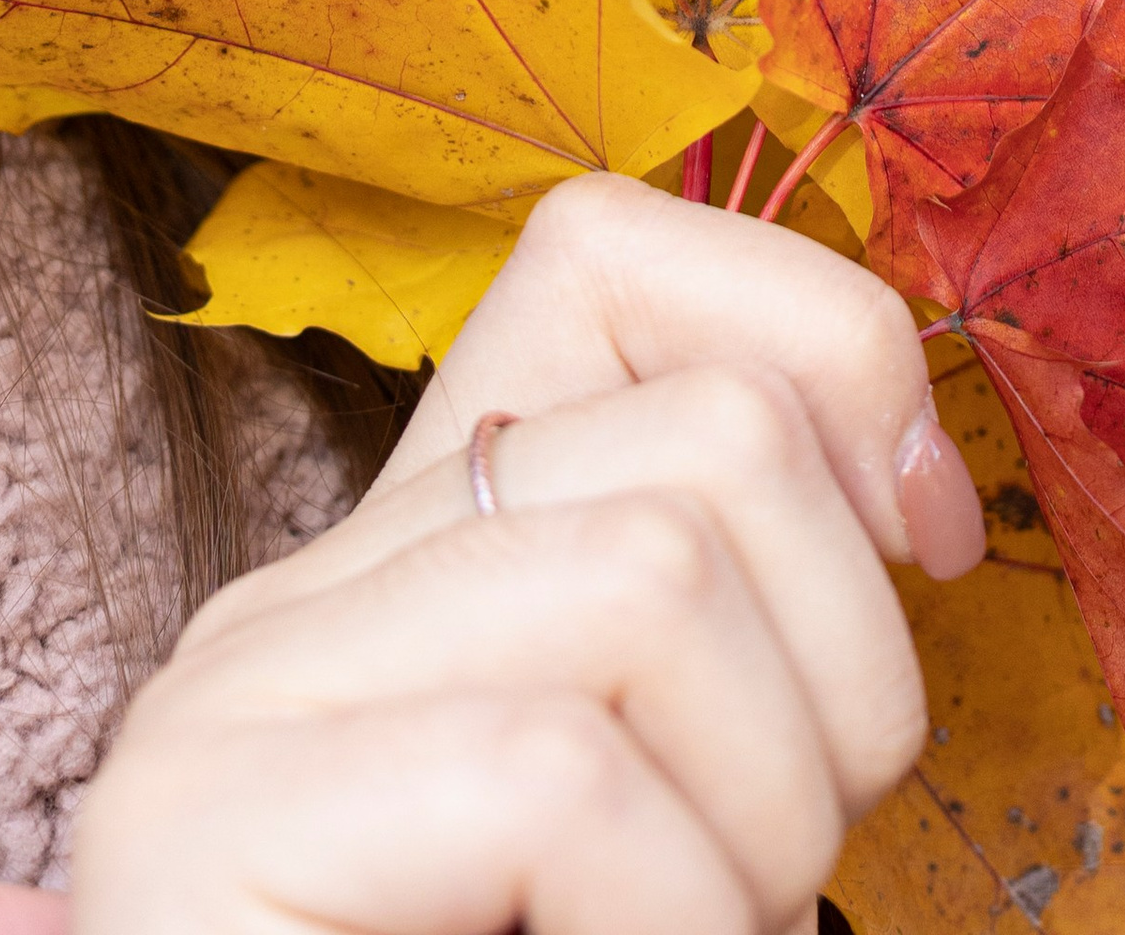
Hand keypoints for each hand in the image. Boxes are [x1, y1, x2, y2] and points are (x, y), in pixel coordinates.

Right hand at [68, 171, 981, 934]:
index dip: (818, 346)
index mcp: (423, 567)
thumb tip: (926, 496)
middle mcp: (298, 602)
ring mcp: (228, 717)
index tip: (921, 547)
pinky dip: (669, 927)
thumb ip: (733, 647)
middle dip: (846, 675)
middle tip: (781, 881)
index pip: (604, 256)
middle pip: (701, 443)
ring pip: (648, 585)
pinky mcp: (198, 846)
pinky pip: (555, 776)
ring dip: (763, 830)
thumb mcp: (681, 825)